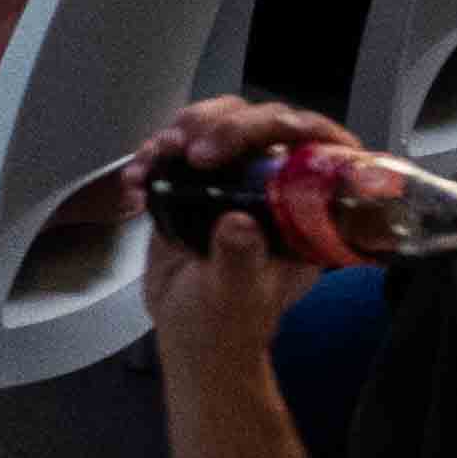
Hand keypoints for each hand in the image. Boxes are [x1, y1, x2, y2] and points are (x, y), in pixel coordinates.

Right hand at [141, 92, 340, 364]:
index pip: (319, 146)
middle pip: (264, 122)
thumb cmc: (227, 323)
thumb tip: (238, 223)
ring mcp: (234, 181)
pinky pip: (179, 146)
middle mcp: (274, 187)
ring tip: (159, 154)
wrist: (189, 335)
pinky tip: (137, 177)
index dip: (296, 127)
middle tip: (193, 150)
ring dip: (186, 128)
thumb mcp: (237, 296)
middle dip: (225, 124)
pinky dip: (154, 152)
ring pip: (220, 123)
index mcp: (305, 211)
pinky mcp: (194, 183)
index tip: (256, 136)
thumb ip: (240, 261)